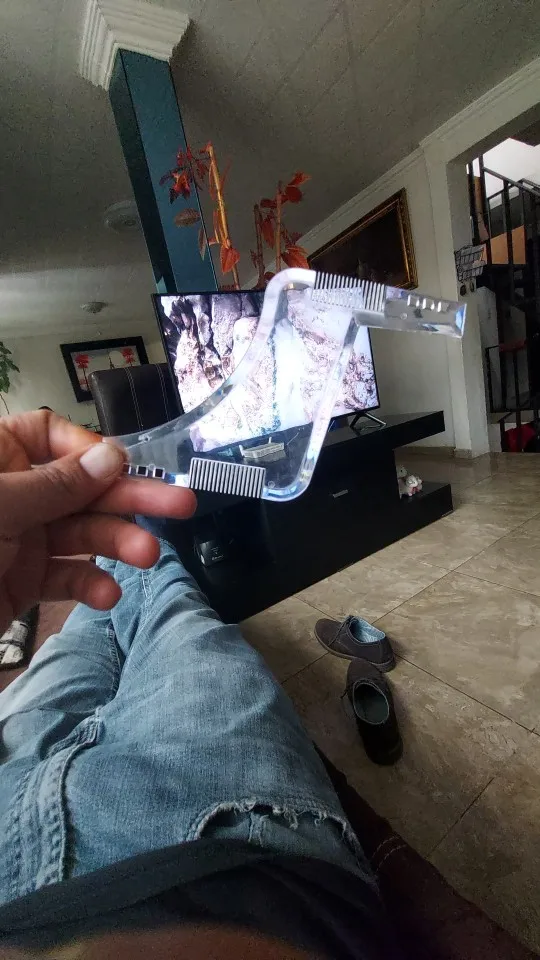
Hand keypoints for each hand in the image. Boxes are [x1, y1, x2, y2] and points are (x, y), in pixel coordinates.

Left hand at [0, 411, 195, 634]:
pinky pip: (65, 576)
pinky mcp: (23, 583)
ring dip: (117, 544)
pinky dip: (89, 585)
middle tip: (180, 504)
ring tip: (149, 556)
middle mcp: (12, 495)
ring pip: (81, 533)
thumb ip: (55, 484)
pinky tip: (108, 594)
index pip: (49, 435)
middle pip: (80, 486)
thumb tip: (112, 455)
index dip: (86, 448)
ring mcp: (19, 540)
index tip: (116, 467)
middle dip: (128, 496)